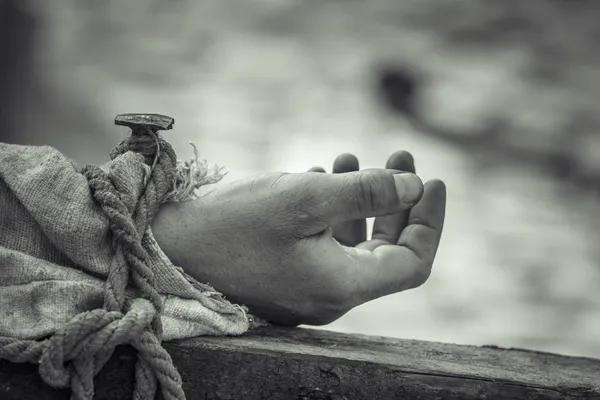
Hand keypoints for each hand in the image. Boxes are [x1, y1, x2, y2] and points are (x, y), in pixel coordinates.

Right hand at [151, 151, 445, 325]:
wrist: (166, 248)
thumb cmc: (232, 224)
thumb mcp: (304, 197)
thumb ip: (365, 191)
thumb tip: (413, 186)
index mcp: (341, 285)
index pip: (411, 262)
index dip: (429, 222)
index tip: (432, 179)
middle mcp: (327, 294)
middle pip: (384, 252)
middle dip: (397, 201)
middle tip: (400, 156)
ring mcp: (303, 287)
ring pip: (350, 244)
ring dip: (360, 200)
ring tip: (349, 156)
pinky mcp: (282, 275)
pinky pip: (321, 243)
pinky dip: (330, 210)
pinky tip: (316, 176)